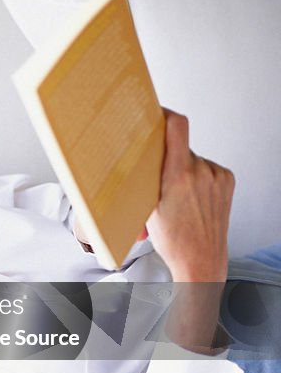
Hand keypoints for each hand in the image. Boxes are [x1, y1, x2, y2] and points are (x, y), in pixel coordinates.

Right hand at [145, 109, 234, 282]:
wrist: (201, 259)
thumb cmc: (172, 239)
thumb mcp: (148, 206)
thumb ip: (149, 176)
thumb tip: (145, 154)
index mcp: (178, 175)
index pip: (177, 126)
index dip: (165, 114)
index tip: (156, 114)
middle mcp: (201, 172)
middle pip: (178, 147)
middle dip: (165, 157)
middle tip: (158, 178)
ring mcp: (217, 176)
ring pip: (191, 158)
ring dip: (182, 169)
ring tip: (177, 195)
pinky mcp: (227, 180)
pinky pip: (205, 167)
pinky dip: (196, 176)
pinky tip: (191, 196)